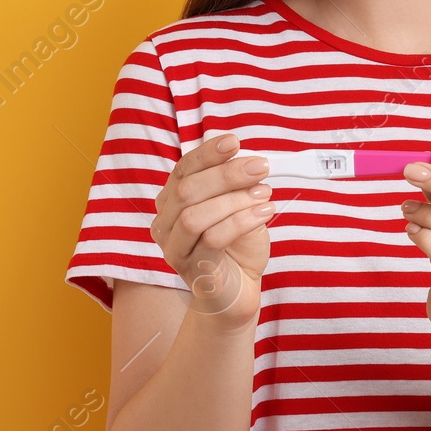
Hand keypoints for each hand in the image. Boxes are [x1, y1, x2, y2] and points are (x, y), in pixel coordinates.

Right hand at [151, 131, 274, 330]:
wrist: (240, 289)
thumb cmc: (238, 245)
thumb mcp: (238, 206)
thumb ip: (236, 185)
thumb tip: (249, 159)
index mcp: (172, 202)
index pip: (183, 170)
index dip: (207, 153)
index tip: (234, 141)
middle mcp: (165, 224)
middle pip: (187, 190)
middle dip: (226, 175)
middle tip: (260, 167)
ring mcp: (175, 249)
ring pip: (194, 216)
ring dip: (233, 200)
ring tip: (265, 194)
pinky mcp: (192, 270)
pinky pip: (212, 239)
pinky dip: (241, 221)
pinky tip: (265, 213)